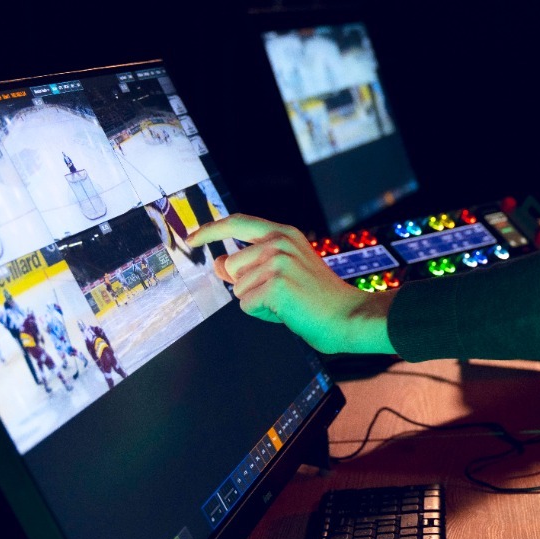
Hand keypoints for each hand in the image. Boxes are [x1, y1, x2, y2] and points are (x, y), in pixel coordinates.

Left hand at [188, 214, 395, 354]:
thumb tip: (219, 264)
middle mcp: (280, 241)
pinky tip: (286, 311)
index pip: (238, 222)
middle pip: (232, 265)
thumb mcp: (284, 271)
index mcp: (284, 233)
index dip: (211, 230)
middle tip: (278, 294)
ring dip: (256, 301)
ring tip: (286, 302)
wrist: (348, 315)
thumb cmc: (318, 297)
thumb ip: (251, 264)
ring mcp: (278, 261)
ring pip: (237, 288)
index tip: (191, 238)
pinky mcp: (276, 284)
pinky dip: (262, 314)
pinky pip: (246, 305)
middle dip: (246, 285)